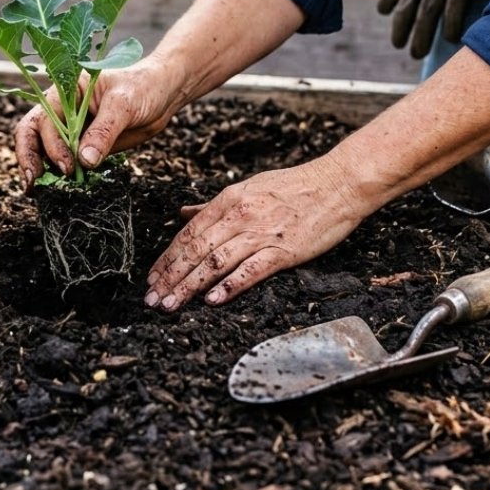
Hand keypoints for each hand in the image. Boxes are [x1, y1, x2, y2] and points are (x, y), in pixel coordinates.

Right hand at [13, 59, 182, 190]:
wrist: (161, 95)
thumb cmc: (142, 88)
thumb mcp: (124, 104)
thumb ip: (104, 131)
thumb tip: (84, 161)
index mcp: (64, 92)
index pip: (42, 120)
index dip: (48, 145)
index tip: (66, 166)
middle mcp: (61, 111)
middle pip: (32, 136)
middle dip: (30, 160)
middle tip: (35, 187)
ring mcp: (70, 130)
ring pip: (43, 152)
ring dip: (42, 172)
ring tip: (43, 194)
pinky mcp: (81, 147)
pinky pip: (64, 163)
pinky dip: (60, 177)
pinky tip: (60, 191)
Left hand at [144, 159, 365, 310]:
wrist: (337, 184)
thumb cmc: (294, 186)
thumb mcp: (248, 188)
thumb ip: (213, 205)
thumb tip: (183, 212)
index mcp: (229, 200)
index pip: (188, 233)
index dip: (167, 258)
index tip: (151, 278)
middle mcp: (240, 216)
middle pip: (195, 250)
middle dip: (170, 277)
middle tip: (151, 299)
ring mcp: (261, 233)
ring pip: (215, 262)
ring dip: (189, 286)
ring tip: (170, 304)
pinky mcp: (284, 250)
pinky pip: (251, 270)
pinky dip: (229, 286)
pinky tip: (212, 300)